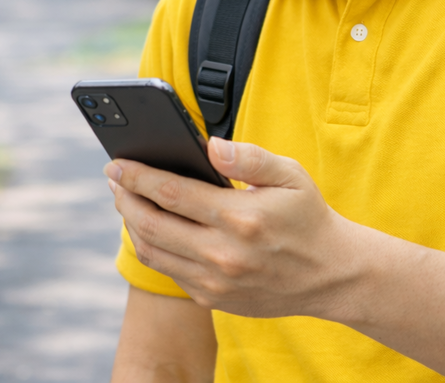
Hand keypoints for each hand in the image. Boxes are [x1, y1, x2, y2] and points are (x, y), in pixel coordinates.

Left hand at [106, 138, 365, 318]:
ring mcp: (216, 282)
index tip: (117, 164)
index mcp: (240, 218)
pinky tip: (152, 227)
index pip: (171, 192)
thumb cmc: (308, 218)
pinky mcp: (213, 299)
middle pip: (151, 224)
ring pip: (153, 252)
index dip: (137, 176)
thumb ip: (250, 156)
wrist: (332, 275)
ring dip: (132, 224)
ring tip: (126, 200)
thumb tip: (210, 145)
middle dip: (124, 198)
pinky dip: (153, 246)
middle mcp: (223, 254)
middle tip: (113, 179)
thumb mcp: (290, 176)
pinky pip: (169, 271)